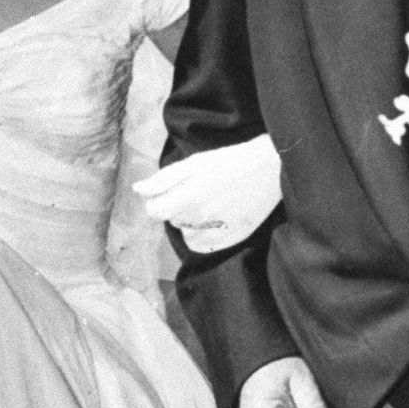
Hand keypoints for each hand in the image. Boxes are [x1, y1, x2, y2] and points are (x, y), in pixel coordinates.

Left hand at [136, 135, 282, 253]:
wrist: (269, 168)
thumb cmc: (229, 161)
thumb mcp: (194, 163)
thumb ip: (163, 179)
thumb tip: (138, 190)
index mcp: (189, 196)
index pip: (155, 211)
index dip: (157, 202)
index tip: (168, 193)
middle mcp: (201, 218)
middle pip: (172, 220)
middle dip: (177, 208)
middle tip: (196, 192)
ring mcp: (217, 231)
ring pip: (186, 234)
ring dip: (189, 222)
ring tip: (207, 204)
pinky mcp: (232, 238)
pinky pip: (203, 246)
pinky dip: (201, 236)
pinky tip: (211, 221)